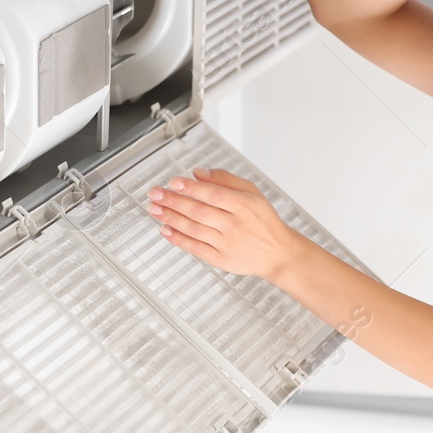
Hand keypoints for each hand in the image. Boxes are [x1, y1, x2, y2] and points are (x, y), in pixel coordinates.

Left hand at [148, 168, 303, 281]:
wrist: (277, 253)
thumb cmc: (263, 220)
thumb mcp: (252, 193)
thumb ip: (226, 179)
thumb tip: (199, 173)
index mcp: (244, 205)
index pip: (214, 194)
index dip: (192, 188)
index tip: (174, 181)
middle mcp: (235, 225)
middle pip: (199, 211)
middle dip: (174, 201)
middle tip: (155, 193)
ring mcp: (227, 243)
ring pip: (194, 229)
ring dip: (171, 218)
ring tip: (155, 208)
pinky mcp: (221, 259)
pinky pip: (196, 248)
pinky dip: (178, 239)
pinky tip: (165, 230)